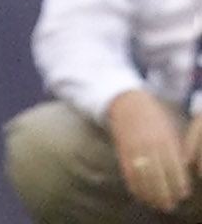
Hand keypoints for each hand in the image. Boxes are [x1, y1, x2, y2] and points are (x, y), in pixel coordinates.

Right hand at [107, 89, 192, 211]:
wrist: (126, 101)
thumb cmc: (152, 116)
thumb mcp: (168, 129)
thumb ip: (175, 150)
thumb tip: (183, 174)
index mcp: (164, 139)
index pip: (174, 170)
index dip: (179, 186)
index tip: (182, 194)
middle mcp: (149, 146)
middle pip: (159, 179)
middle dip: (165, 196)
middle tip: (170, 206)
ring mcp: (133, 149)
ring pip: (143, 180)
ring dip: (150, 196)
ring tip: (157, 204)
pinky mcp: (122, 152)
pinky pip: (129, 175)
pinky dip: (135, 189)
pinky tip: (141, 196)